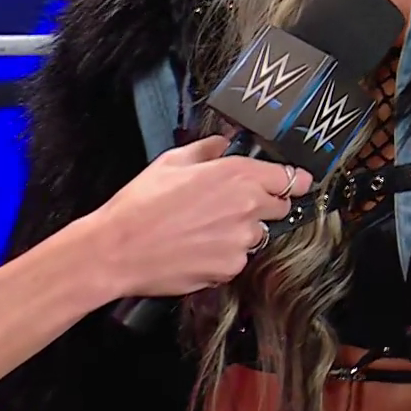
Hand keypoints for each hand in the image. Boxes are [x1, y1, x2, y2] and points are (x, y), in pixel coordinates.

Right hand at [71, 134, 311, 300]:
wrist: (116, 250)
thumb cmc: (140, 203)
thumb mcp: (172, 162)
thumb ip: (208, 149)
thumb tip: (226, 142)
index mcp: (237, 175)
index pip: (291, 178)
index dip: (292, 181)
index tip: (295, 183)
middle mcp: (247, 207)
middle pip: (280, 207)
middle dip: (264, 205)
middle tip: (231, 206)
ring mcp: (241, 241)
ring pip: (257, 235)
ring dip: (241, 232)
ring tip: (204, 230)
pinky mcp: (230, 269)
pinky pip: (238, 259)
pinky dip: (224, 255)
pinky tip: (197, 248)